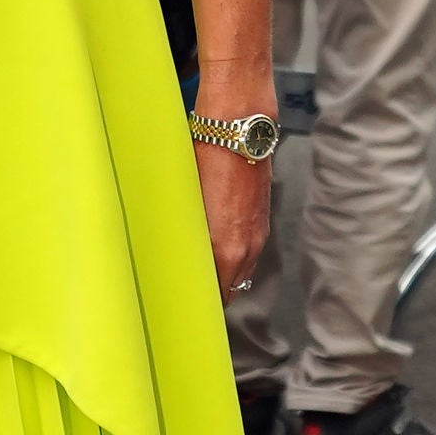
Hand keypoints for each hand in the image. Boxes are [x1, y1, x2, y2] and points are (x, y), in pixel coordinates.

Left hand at [194, 135, 270, 301]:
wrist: (239, 132)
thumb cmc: (205, 161)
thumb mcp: (186, 204)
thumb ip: (185, 237)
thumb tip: (173, 255)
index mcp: (224, 249)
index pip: (214, 295)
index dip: (198, 301)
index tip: (182, 301)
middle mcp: (245, 249)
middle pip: (230, 290)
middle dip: (212, 293)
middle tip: (188, 290)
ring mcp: (257, 237)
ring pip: (241, 273)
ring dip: (225, 276)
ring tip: (201, 272)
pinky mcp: (262, 224)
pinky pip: (248, 254)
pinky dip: (234, 258)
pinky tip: (216, 247)